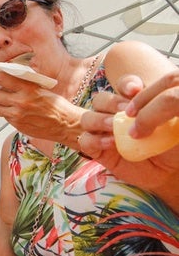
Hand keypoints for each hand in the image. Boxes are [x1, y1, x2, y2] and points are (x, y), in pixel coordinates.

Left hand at [0, 70, 83, 144]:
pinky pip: (1, 115)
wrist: (65, 124)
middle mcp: (22, 100)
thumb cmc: (56, 106)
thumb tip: (9, 78)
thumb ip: (26, 84)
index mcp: (29, 87)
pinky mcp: (17, 123)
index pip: (5, 78)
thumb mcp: (42, 89)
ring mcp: (18, 113)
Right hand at [79, 70, 178, 193]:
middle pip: (100, 99)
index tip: (136, 91)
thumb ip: (159, 107)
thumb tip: (147, 98)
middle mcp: (115, 115)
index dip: (126, 84)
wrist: (169, 171)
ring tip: (113, 126)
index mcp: (133, 103)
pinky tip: (111, 143)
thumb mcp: (171, 122)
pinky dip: (94, 140)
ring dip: (98, 119)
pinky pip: (84, 141)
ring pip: (87, 118)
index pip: (124, 85)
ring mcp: (104, 133)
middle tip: (124, 110)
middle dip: (111, 102)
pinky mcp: (98, 151)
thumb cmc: (172, 144)